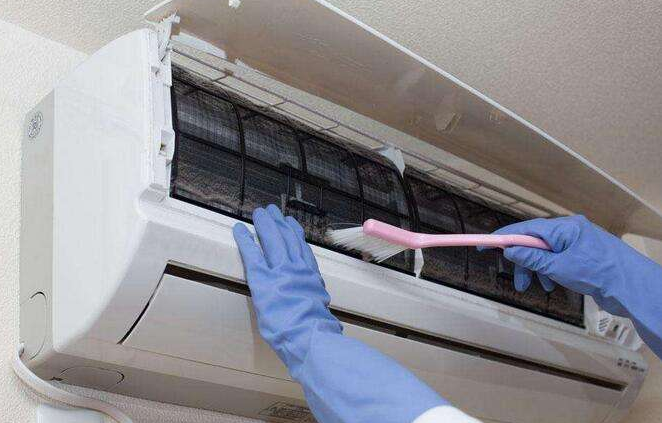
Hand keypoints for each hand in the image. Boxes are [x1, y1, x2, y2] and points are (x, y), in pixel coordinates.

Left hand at [233, 205, 454, 422]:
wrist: (310, 337)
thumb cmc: (317, 332)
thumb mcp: (321, 310)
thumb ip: (315, 299)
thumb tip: (317, 302)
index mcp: (311, 277)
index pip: (301, 250)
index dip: (295, 234)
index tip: (290, 223)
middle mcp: (297, 270)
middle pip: (287, 239)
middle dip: (279, 223)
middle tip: (273, 210)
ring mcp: (280, 272)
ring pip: (272, 240)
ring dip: (265, 224)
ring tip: (260, 212)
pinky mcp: (262, 279)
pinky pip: (252, 253)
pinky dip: (245, 240)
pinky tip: (238, 229)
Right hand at [487, 215, 661, 356]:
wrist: (634, 288)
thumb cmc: (599, 272)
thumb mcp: (559, 267)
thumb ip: (532, 258)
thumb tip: (510, 250)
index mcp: (564, 227)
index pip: (526, 228)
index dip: (504, 237)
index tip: (485, 244)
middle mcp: (570, 231)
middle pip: (535, 242)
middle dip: (523, 262)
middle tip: (518, 283)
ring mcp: (578, 244)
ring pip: (547, 254)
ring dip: (537, 271)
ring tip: (536, 288)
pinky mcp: (584, 257)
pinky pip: (558, 260)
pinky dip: (551, 272)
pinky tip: (554, 286)